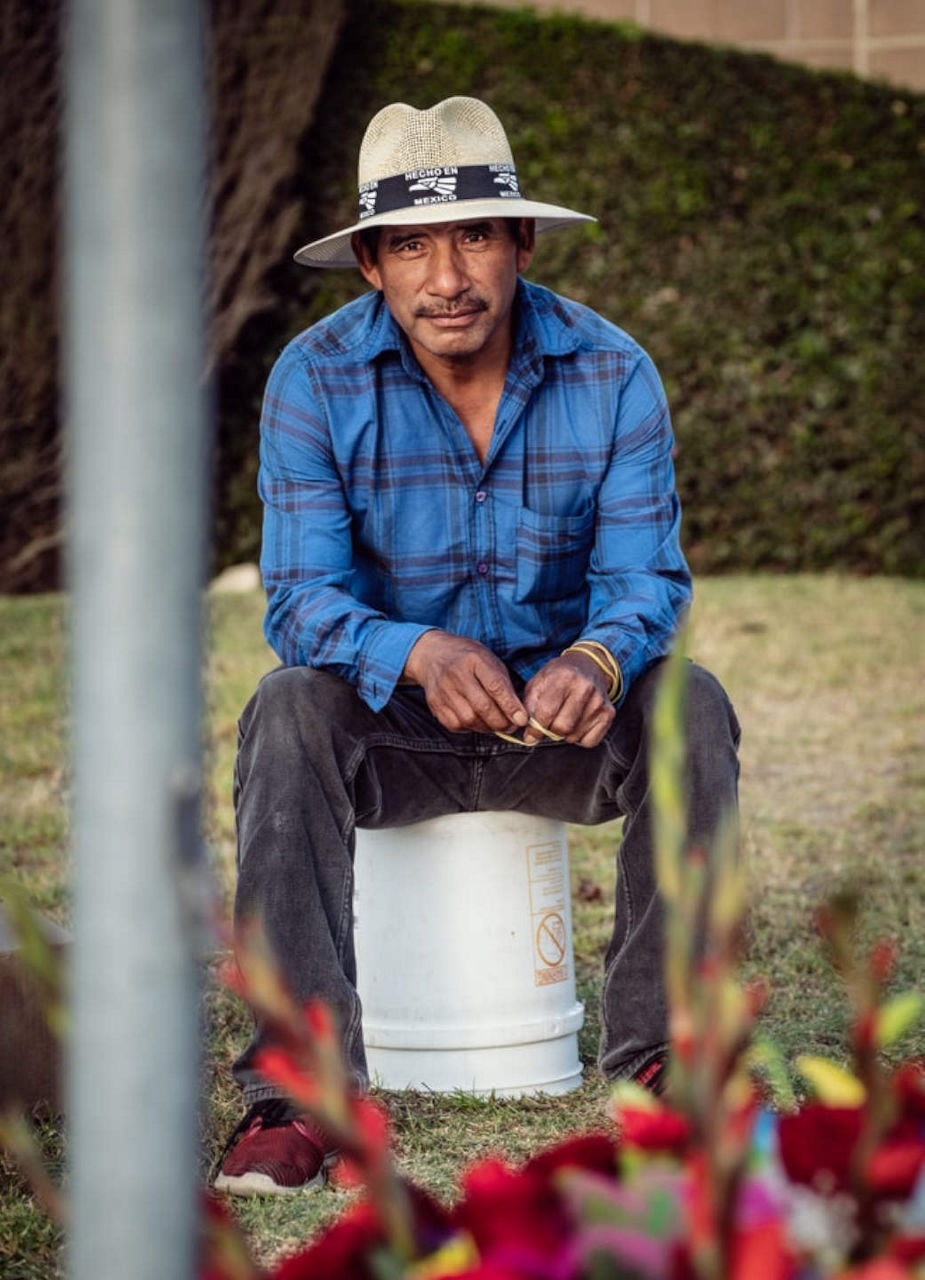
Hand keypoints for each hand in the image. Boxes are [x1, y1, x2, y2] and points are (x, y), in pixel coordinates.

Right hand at [403, 631, 528, 734]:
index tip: (522, 719)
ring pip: (469, 720)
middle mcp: (456, 674)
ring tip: (495, 724)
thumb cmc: (468, 658)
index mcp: (475, 659)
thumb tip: (518, 713)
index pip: (495, 686)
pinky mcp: (434, 703)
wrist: (432, 654)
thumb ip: (503, 684)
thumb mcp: (489, 660)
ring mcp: (443, 690)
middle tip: (511, 726)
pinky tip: (477, 721)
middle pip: (482, 707)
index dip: (510, 706)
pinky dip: (470, 728)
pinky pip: (455, 725)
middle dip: (501, 722)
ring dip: (487, 727)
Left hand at [521, 651, 614, 747]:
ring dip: (564, 734)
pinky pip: (589, 741)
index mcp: (564, 677)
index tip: (531, 734)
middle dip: (550, 730)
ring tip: (564, 717)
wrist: (589, 665)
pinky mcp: (608, 713)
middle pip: (562, 728)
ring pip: (574, 736)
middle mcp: (585, 688)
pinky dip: (579, 738)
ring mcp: (599, 701)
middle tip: (549, 722)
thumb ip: (529, 706)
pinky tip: (577, 723)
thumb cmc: (560, 675)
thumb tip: (530, 736)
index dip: (535, 728)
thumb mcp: (538, 681)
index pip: (546, 712)